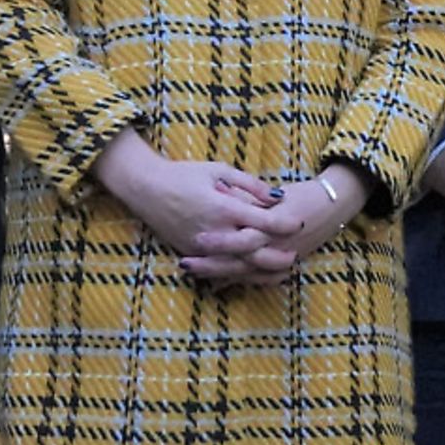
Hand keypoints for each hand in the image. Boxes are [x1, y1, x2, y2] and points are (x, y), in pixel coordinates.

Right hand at [93, 131, 301, 264]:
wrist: (146, 188)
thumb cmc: (185, 174)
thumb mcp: (219, 170)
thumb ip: (250, 184)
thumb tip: (278, 197)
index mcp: (222, 206)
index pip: (262, 221)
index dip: (284, 224)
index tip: (299, 222)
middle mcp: (213, 230)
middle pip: (253, 251)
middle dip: (276, 255)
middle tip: (295, 254)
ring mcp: (200, 246)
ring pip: (237, 266)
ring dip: (261, 270)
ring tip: (280, 270)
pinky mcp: (191, 253)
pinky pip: (218, 269)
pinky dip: (239, 274)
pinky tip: (254, 272)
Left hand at [182, 164, 369, 287]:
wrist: (334, 205)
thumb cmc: (303, 194)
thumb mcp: (278, 193)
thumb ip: (251, 198)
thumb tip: (221, 194)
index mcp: (276, 224)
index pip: (244, 238)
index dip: (220, 242)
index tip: (196, 239)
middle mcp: (278, 246)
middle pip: (241, 261)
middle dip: (212, 264)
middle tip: (185, 263)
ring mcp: (282, 258)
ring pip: (247, 273)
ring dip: (219, 274)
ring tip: (193, 273)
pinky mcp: (285, 264)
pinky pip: (258, 278)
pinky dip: (237, 281)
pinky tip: (216, 284)